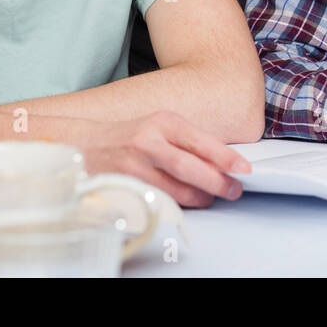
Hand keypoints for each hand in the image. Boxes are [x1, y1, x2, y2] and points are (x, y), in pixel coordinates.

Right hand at [82, 111, 250, 207]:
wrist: (83, 144)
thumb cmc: (128, 137)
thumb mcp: (159, 127)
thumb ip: (187, 142)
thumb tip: (222, 162)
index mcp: (162, 122)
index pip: (200, 141)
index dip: (225, 157)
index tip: (243, 168)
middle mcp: (148, 141)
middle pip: (190, 167)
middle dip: (217, 182)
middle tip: (233, 190)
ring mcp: (134, 165)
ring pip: (175, 189)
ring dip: (199, 198)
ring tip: (210, 198)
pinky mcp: (125, 185)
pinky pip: (158, 200)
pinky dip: (176, 204)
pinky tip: (184, 203)